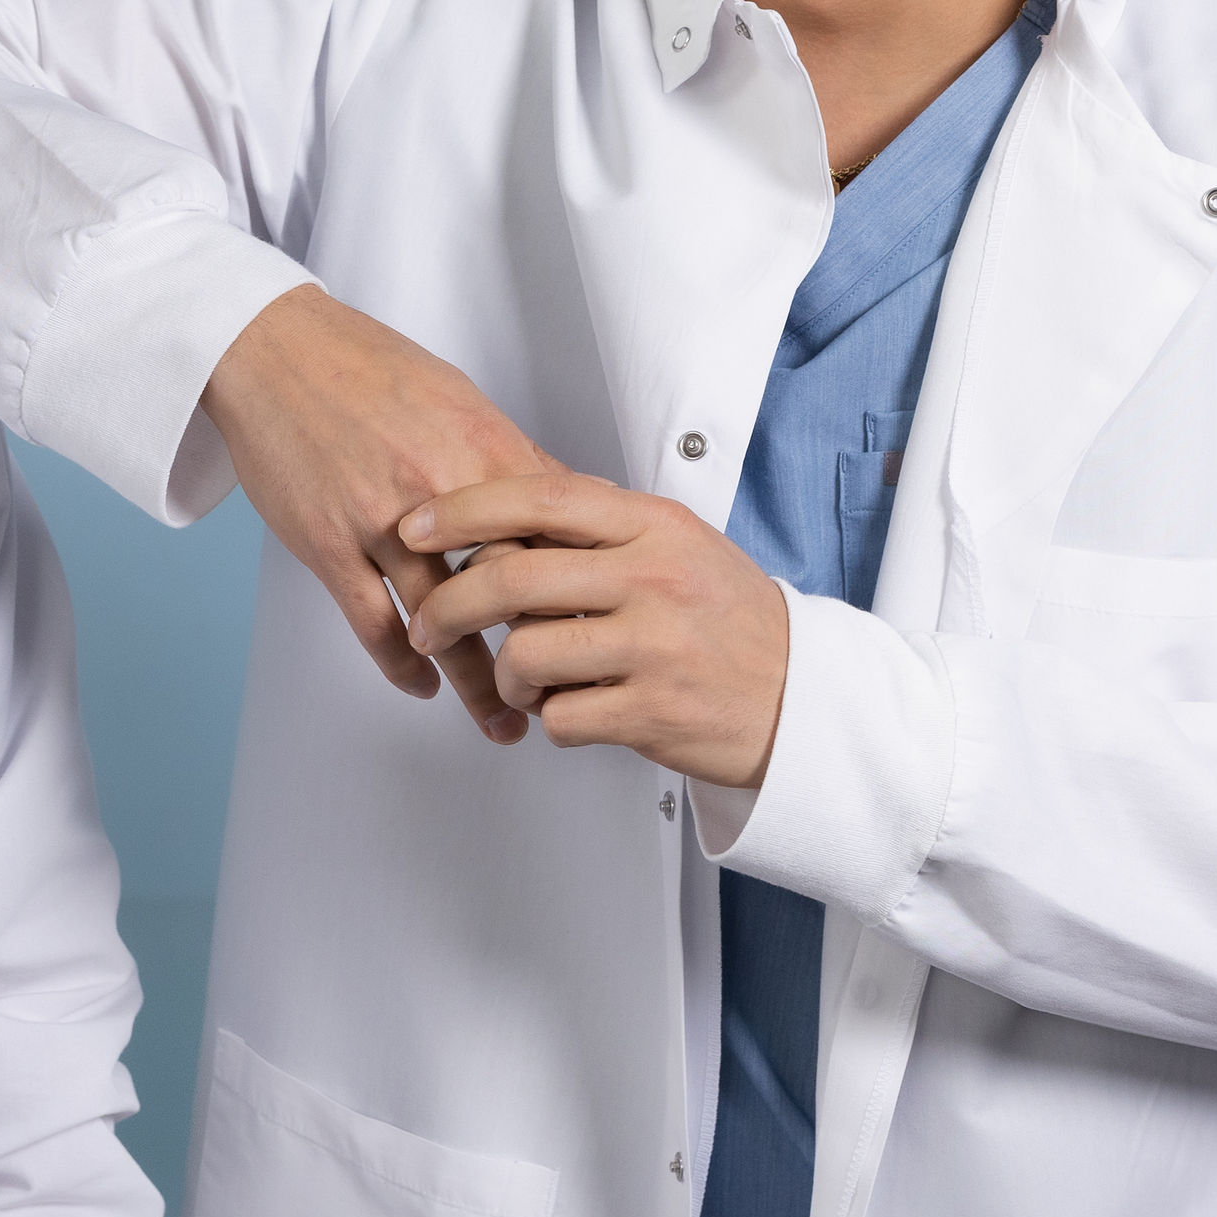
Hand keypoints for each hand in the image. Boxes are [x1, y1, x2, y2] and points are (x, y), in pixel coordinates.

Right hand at [200, 286, 546, 743]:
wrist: (271, 350)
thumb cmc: (364, 366)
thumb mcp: (457, 398)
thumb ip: (509, 456)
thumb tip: (565, 499)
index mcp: (482, 447)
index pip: (556, 536)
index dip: (586, 592)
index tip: (607, 632)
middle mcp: (440, 489)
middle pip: (513, 588)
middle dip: (548, 649)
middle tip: (571, 692)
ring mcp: (379, 521)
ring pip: (444, 624)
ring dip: (478, 684)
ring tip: (506, 722)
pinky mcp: (327, 543)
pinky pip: (372, 623)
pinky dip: (402, 666)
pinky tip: (420, 685)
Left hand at [399, 472, 791, 790]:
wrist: (801, 698)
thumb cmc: (725, 619)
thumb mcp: (675, 546)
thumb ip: (598, 527)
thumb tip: (500, 510)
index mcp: (654, 526)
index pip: (539, 498)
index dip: (463, 509)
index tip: (416, 525)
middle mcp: (653, 579)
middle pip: (511, 579)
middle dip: (447, 606)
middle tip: (427, 625)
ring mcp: (654, 648)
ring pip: (524, 654)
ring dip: (504, 675)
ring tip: (522, 679)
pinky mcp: (653, 713)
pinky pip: (559, 716)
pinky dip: (549, 718)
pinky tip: (571, 709)